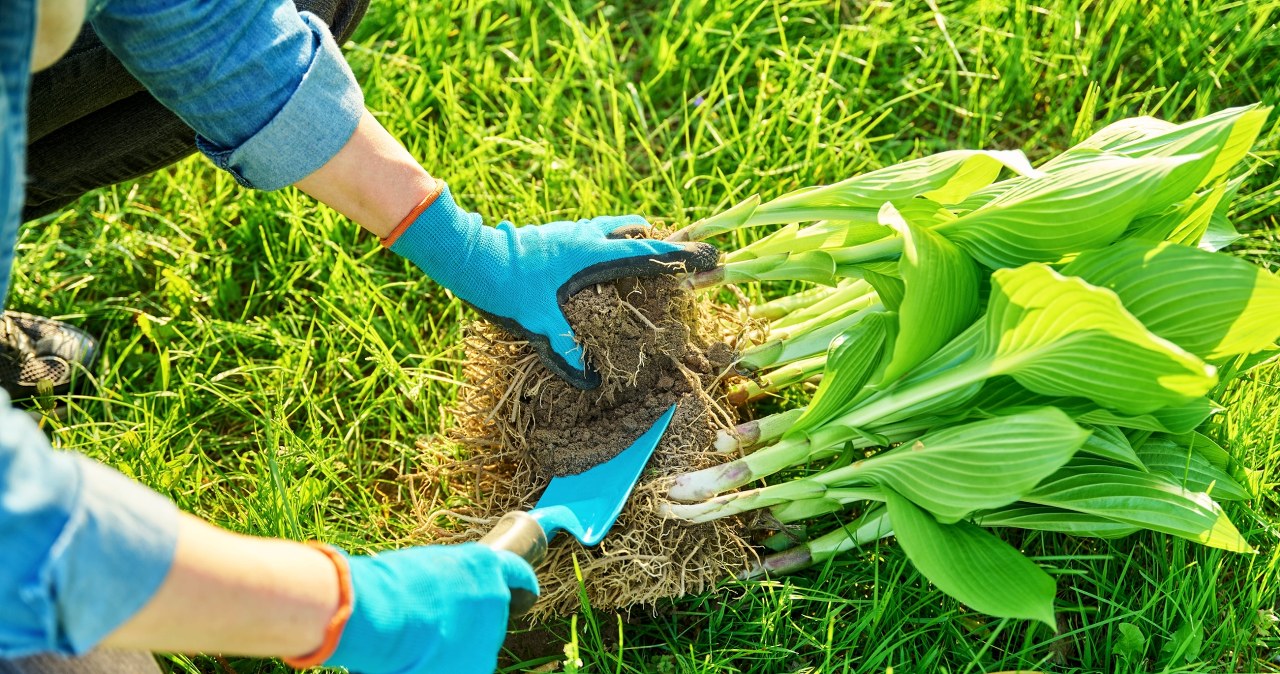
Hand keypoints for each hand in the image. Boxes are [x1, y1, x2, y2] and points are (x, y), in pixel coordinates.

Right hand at [325, 543, 537, 673]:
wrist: (386, 616)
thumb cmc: (393, 585)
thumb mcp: (426, 567)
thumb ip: (448, 580)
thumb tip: (446, 597)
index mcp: (485, 566)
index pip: (516, 574)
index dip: (518, 583)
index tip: (521, 592)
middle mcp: (496, 598)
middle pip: (491, 615)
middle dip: (469, 621)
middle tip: (435, 624)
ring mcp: (490, 634)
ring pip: (477, 644)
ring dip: (457, 645)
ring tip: (421, 644)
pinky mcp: (479, 666)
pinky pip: (467, 665)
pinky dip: (449, 665)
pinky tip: (422, 661)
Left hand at [385, 182, 718, 387]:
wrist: (466, 253)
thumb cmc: (504, 284)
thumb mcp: (536, 321)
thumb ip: (565, 348)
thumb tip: (588, 381)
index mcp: (590, 253)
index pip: (645, 252)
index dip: (678, 256)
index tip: (707, 256)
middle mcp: (583, 236)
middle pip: (633, 232)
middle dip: (655, 244)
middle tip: (672, 259)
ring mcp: (566, 231)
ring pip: (610, 228)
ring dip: (628, 239)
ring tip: (638, 256)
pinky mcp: (551, 233)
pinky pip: (589, 233)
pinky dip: (603, 242)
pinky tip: (592, 263)